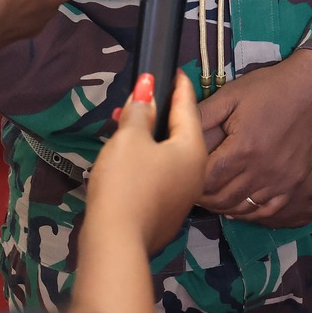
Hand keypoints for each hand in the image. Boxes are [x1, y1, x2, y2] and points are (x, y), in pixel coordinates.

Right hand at [90, 72, 207, 252]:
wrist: (116, 242)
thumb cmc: (126, 183)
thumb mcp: (129, 138)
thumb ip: (139, 110)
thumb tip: (147, 89)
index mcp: (193, 150)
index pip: (188, 107)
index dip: (178, 86)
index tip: (174, 70)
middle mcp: (195, 173)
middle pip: (179, 133)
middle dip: (158, 114)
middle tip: (139, 96)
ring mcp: (182, 197)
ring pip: (167, 155)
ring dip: (148, 137)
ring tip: (124, 124)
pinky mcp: (165, 213)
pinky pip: (159, 176)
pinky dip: (146, 161)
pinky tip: (126, 157)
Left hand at [196, 52, 311, 227]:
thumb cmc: (270, 87)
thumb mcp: (231, 95)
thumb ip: (201, 115)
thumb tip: (173, 125)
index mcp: (243, 148)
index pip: (207, 180)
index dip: (191, 182)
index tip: (182, 176)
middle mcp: (262, 170)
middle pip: (223, 199)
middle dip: (203, 197)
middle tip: (192, 190)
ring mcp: (281, 180)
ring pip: (243, 208)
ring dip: (223, 206)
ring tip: (211, 197)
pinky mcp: (294, 183)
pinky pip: (267, 210)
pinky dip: (248, 212)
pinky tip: (238, 205)